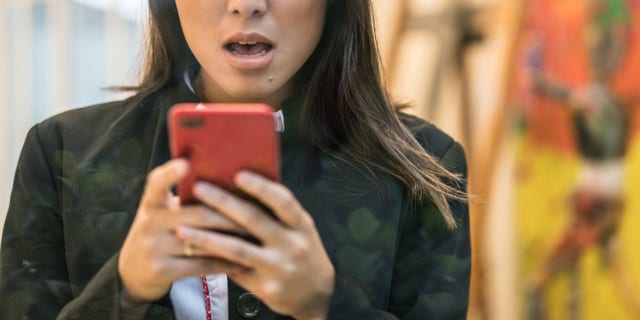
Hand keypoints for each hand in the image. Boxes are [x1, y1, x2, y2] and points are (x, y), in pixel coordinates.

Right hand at [118, 159, 248, 301]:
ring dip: (232, 240)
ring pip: (203, 241)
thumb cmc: (161, 233)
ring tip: (255, 237)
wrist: (134, 272)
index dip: (171, 172)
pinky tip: (241, 260)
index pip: (156, 182)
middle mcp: (149, 222)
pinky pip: (202, 265)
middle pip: (197, 214)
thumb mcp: (162, 212)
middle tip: (257, 213)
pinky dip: (224, 262)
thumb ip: (183, 199)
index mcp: (151, 202)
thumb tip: (227, 180)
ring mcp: (153, 247)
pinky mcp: (161, 270)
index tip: (187, 163)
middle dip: (230, 215)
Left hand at [175, 171, 334, 319]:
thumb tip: (239, 184)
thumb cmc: (301, 250)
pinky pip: (232, 269)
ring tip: (183, 228)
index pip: (283, 201)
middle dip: (223, 202)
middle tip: (199, 188)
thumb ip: (278, 212)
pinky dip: (211, 258)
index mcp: (302, 225)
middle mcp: (292, 245)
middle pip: (254, 220)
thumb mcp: (300, 228)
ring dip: (207, 237)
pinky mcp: (265, 286)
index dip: (261, 187)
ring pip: (237, 249)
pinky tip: (193, 251)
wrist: (316, 293)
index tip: (238, 174)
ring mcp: (278, 267)